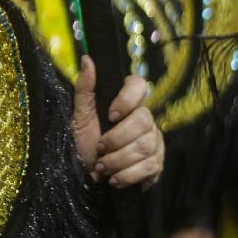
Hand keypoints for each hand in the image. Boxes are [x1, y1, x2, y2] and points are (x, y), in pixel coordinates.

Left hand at [71, 58, 162, 186]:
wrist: (88, 177)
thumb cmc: (84, 143)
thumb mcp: (79, 117)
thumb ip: (84, 89)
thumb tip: (87, 58)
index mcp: (126, 104)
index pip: (139, 85)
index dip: (127, 98)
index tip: (110, 114)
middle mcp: (145, 119)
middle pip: (143, 121)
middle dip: (117, 140)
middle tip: (100, 149)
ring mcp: (154, 141)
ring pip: (146, 146)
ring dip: (118, 160)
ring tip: (102, 167)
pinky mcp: (158, 163)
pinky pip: (151, 167)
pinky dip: (128, 175)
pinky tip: (115, 179)